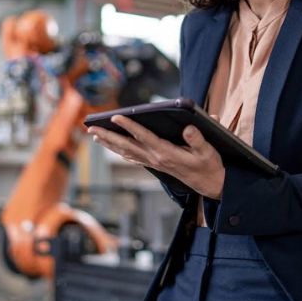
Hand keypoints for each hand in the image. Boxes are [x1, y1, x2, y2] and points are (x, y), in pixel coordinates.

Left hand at [88, 114, 224, 198]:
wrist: (210, 184)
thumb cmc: (209, 165)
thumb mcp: (208, 151)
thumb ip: (198, 139)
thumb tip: (188, 127)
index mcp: (167, 153)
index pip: (143, 136)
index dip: (129, 125)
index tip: (116, 116)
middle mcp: (156, 158)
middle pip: (127, 145)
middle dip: (109, 136)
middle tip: (91, 128)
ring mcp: (154, 163)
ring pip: (126, 151)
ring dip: (110, 143)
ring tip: (95, 135)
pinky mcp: (155, 164)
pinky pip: (133, 156)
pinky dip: (120, 151)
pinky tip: (113, 147)